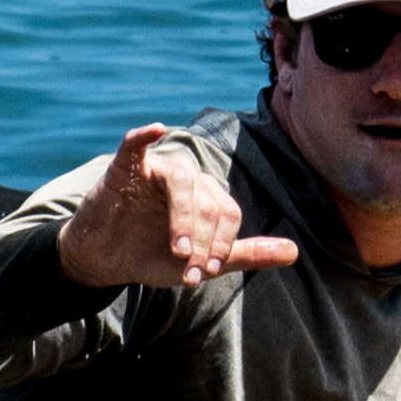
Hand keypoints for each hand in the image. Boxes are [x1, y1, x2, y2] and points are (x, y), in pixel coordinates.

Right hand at [57, 123, 300, 291]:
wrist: (106, 260)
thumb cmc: (154, 255)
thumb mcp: (204, 262)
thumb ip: (248, 254)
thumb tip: (294, 251)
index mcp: (207, 196)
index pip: (228, 212)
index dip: (222, 243)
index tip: (205, 271)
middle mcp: (187, 179)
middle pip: (207, 200)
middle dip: (203, 240)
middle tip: (190, 269)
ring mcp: (156, 171)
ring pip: (182, 180)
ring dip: (183, 218)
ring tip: (178, 250)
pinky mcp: (124, 169)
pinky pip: (135, 145)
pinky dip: (143, 136)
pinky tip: (154, 129)